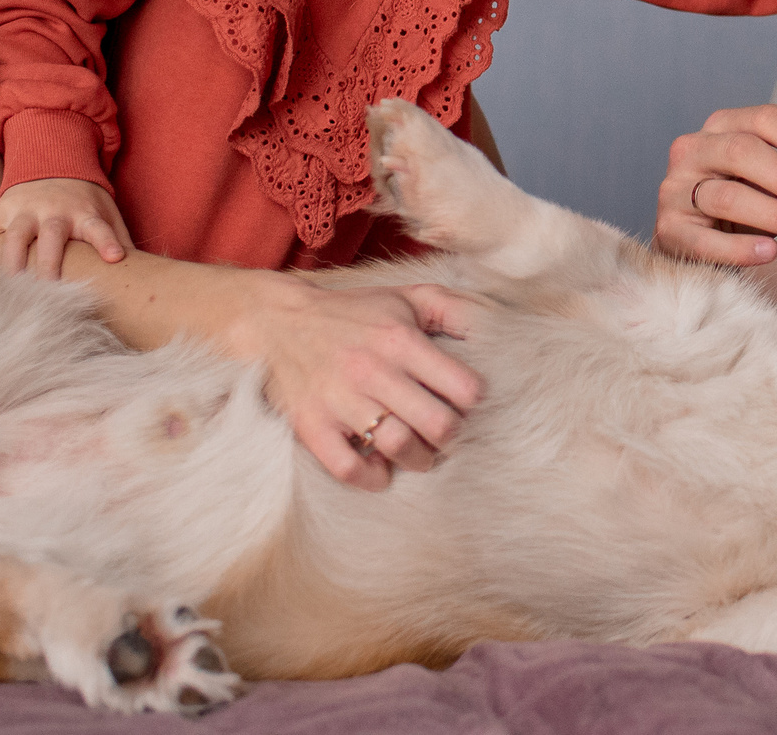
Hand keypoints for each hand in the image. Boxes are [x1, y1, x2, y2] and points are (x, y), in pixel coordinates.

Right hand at [0, 176, 131, 279]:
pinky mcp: (0, 210)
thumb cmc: (84, 201)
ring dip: (11, 260)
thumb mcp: (107, 213)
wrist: (53, 164)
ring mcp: (24, 209)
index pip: (99, 227)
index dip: (107, 241)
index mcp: (84, 213)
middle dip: (49, 262)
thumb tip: (140, 275)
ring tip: (9, 288)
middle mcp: (53, 210)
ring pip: (15, 235)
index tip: (116, 258)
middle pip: (51, 236)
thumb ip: (120, 241)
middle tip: (48, 291)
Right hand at [234, 279, 483, 489]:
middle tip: (448, 436)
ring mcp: (339, 400)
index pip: (463, 387)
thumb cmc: (354, 314)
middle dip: (453, 437)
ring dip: (420, 460)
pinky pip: (349, 468)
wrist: (277, 323)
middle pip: (437, 424)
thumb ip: (455, 309)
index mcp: (400, 339)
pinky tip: (382, 470)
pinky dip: (372, 478)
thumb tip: (499, 328)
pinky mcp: (311, 425)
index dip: (474, 402)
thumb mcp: (406, 297)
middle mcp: (372, 370)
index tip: (466, 405)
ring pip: (398, 447)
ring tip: (422, 455)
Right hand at [657, 104, 776, 265]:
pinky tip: (771, 252)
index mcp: (722, 126)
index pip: (764, 119)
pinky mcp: (668, 230)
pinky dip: (740, 248)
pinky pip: (705, 241)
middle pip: (742, 152)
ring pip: (728, 197)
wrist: (696, 242)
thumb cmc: (743, 202)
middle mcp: (692, 149)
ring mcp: (674, 189)